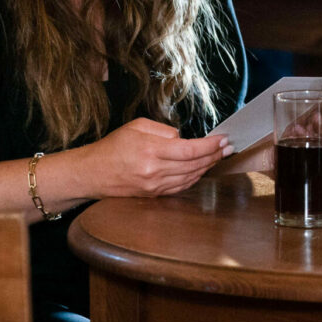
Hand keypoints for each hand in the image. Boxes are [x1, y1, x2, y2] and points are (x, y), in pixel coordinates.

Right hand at [89, 117, 230, 197]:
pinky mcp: (154, 195)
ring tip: (219, 156)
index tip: (224, 139)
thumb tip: (183, 138)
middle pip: (195, 165)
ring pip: (191, 177)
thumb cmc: (113, 147)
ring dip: (208, 167)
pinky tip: (202, 169)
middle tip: (228, 147)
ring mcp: (155, 186)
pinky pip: (181, 187)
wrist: (92, 173)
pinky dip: (195, 178)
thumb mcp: (137, 126)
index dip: (211, 145)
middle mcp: (154, 171)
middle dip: (215, 155)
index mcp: (151, 151)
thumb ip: (164, 130)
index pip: (190, 150)